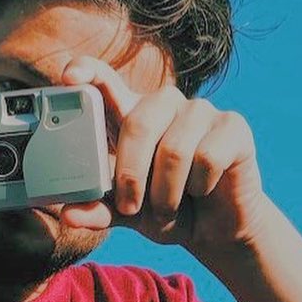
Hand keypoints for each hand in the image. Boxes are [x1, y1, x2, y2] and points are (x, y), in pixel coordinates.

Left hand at [56, 57, 271, 260]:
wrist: (216, 231)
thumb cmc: (166, 211)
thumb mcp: (126, 213)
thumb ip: (99, 209)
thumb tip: (69, 215)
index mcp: (131, 114)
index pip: (104, 79)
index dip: (86, 71)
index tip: (68, 77)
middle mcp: (164, 103)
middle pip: (138, 123)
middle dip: (130, 174)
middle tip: (130, 206)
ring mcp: (200, 110)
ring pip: (173, 149)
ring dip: (166, 191)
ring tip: (168, 206)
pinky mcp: (232, 125)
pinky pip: (207, 157)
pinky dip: (200, 186)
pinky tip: (204, 189)